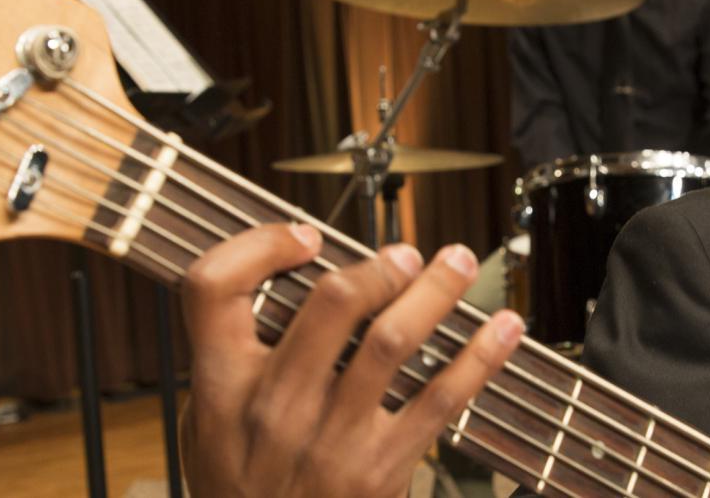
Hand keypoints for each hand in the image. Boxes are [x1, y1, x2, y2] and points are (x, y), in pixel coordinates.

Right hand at [180, 223, 523, 496]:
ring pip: (392, 340)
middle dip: (379, 264)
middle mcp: (273, 406)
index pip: (214, 287)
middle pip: (331, 301)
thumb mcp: (208, 425)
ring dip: (435, 291)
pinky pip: (438, 400)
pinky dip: (478, 357)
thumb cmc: (241, 489)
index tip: (304, 238)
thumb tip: (283, 280)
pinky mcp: (378, 469)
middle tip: (404, 255)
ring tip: (455, 265)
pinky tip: (502, 330)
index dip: (260, 245)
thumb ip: (234, 359)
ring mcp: (329, 439)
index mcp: (219, 386)